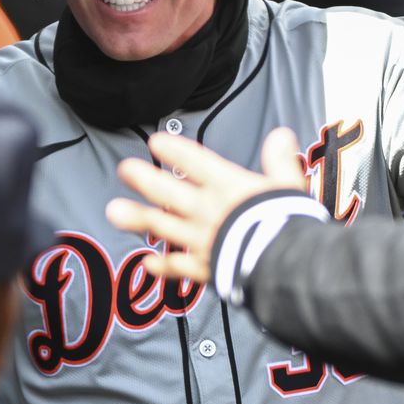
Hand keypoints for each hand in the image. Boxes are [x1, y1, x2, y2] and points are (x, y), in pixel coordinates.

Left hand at [105, 129, 307, 283]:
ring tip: (115, 211)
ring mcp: (201, 239)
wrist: (285, 266)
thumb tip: (280, 135)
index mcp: (228, 186)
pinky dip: (162, 265)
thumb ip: (280, 160)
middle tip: (124, 169)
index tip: (155, 140)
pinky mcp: (204, 268)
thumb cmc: (288, 223)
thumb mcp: (288, 186)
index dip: (173, 149)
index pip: (194, 161)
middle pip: (167, 191)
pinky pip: (177, 266)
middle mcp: (207, 210)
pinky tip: (148, 263)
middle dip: (143, 179)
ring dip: (137, 218)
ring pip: (162, 226)